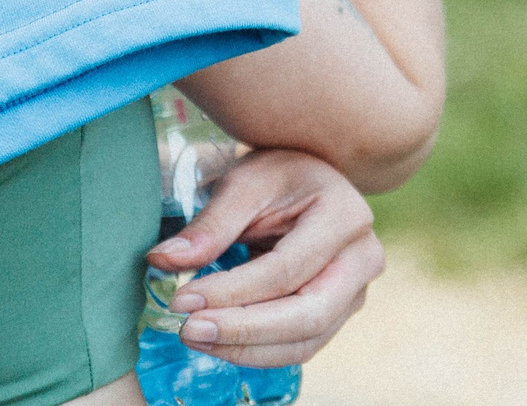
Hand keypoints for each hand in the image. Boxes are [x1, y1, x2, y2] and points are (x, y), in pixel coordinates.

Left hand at [146, 148, 384, 368]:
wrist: (308, 182)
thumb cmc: (278, 176)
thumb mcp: (244, 183)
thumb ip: (210, 224)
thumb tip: (163, 260)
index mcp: (345, 215)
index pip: (286, 270)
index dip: (233, 291)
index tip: (182, 299)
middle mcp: (363, 257)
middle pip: (307, 315)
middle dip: (243, 330)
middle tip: (189, 330)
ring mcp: (357, 290)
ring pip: (305, 341)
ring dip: (246, 348)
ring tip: (196, 337)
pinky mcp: (340, 312)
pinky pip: (300, 345)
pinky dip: (257, 351)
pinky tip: (218, 342)